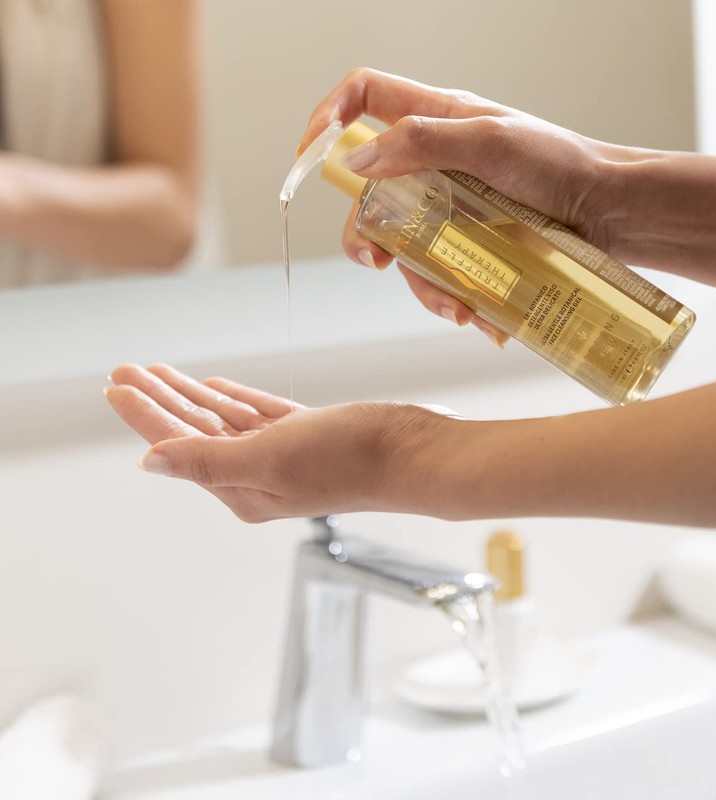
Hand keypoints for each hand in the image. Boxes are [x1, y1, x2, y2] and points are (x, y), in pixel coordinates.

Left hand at [105, 364, 458, 521]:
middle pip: (196, 432)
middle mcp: (259, 475)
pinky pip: (260, 413)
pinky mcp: (310, 433)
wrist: (415, 453)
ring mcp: (285, 453)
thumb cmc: (350, 459)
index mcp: (243, 490)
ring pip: (225, 420)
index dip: (146, 415)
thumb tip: (150, 463)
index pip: (180, 447)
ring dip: (191, 394)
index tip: (115, 385)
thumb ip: (207, 461)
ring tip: (158, 370)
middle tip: (125, 368)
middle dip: (160, 399)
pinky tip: (215, 387)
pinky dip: (235, 398)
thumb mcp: (269, 460)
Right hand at [299, 68, 613, 344]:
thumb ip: (421, 142)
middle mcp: (434, 164)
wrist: (609, 214)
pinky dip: (450, 297)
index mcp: (436, 119)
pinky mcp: (468, 245)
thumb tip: (359, 161)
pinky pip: (438, 273)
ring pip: (403, 245)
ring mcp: (449, 208)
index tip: (310, 155)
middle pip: (369, 192)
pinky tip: (476, 313)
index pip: (365, 98)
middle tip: (375, 257)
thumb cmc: (562, 164)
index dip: (329, 118)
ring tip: (456, 306)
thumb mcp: (491, 142)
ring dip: (420, 282)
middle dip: (364, 231)